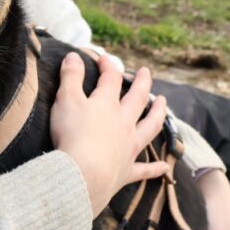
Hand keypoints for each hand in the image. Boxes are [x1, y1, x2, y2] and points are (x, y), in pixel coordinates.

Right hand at [51, 53, 168, 215]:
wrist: (82, 173)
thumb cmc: (72, 135)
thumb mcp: (65, 100)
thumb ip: (70, 77)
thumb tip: (75, 55)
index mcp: (107, 105)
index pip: (110, 78)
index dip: (107, 65)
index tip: (102, 58)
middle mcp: (123, 123)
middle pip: (137, 99)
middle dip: (141, 83)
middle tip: (146, 72)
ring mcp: (128, 147)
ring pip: (149, 127)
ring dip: (157, 114)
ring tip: (163, 103)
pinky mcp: (126, 171)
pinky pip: (144, 169)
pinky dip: (155, 168)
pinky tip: (164, 167)